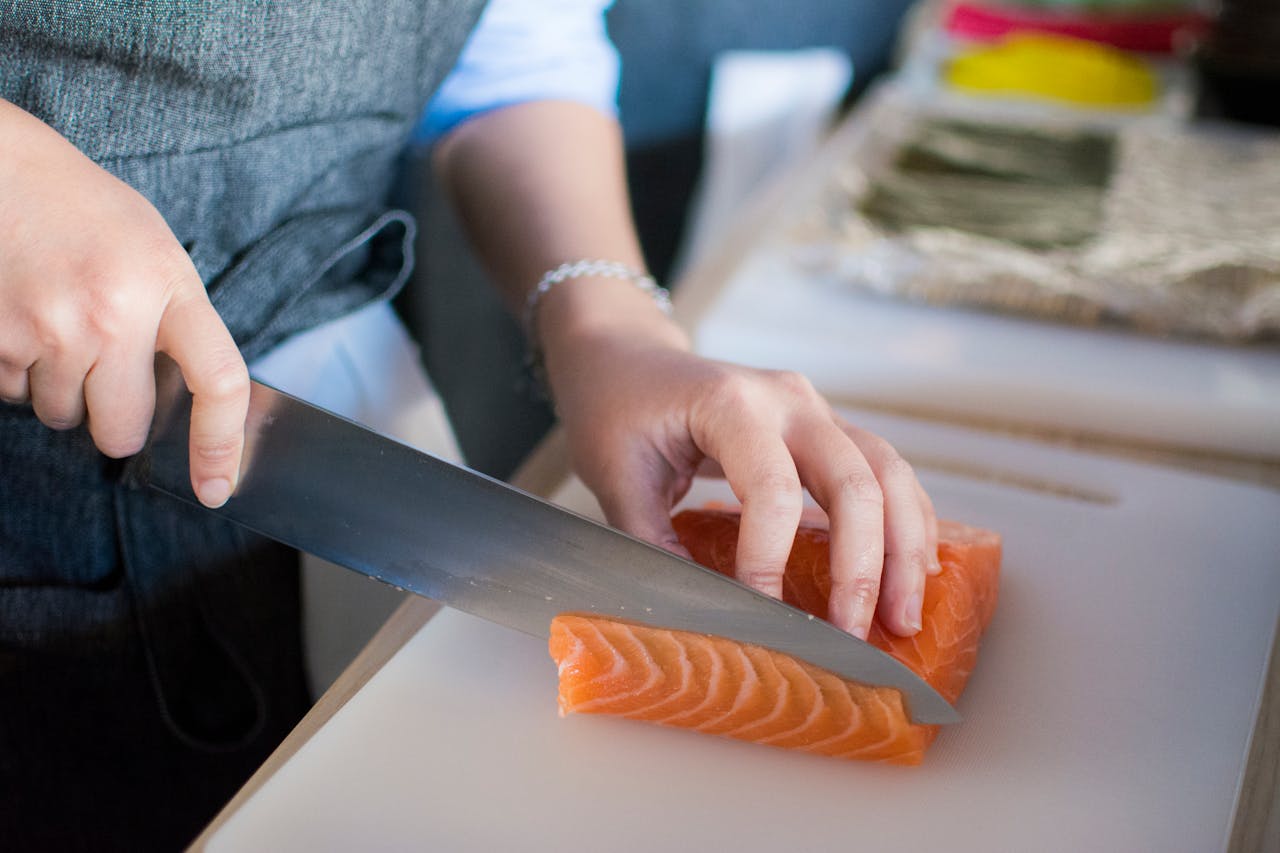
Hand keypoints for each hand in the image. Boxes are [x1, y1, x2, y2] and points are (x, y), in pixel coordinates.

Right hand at [0, 99, 247, 506]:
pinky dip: (18, 372)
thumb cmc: (88, 213)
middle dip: (116, 420)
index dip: (222, 445)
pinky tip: (24, 319)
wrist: (4, 170)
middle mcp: (112, 314)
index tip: (217, 487)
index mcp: (168, 285)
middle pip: (122, 430)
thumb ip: (176, 323)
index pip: (219, 381)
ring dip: (62, 389)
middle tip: (106, 372)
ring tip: (58, 323)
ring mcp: (48, 329)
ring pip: (63, 417)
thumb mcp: (157, 253)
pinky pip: (12, 395)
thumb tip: (187, 407)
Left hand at [540, 283, 938, 639]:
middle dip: (863, 565)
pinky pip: (886, 470)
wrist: (629, 358)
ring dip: (903, 547)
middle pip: (854, 479)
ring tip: (905, 616)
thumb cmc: (615, 412)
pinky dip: (907, 520)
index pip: (771, 489)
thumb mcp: (614, 477)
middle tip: (858, 635)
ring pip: (888, 472)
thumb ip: (651, 542)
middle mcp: (786, 399)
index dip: (771, 559)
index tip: (763, 617)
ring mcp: (815, 408)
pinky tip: (913, 571)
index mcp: (729, 404)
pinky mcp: (827, 426)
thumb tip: (698, 614)